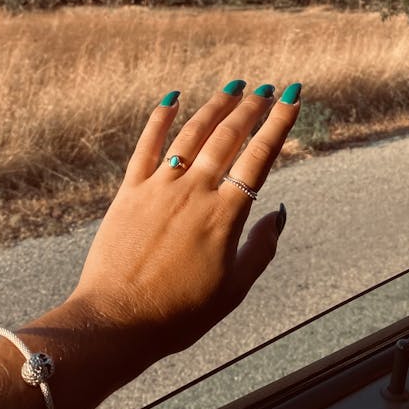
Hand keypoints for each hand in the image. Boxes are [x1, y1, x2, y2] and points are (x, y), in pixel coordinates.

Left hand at [71, 81, 300, 364]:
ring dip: (215, 106)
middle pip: (228, 136)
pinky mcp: (129, 192)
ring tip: (233, 86)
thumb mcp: (234, 289)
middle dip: (251, 107)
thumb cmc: (180, 314)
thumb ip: (261, 248)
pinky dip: (160, 119)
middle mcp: (194, 192)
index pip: (259, 157)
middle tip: (266, 88)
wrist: (117, 322)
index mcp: (225, 216)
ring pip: (191, 134)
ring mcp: (159, 189)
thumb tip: (278, 213)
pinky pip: (146, 147)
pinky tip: (172, 99)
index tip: (291, 97)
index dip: (278, 124)